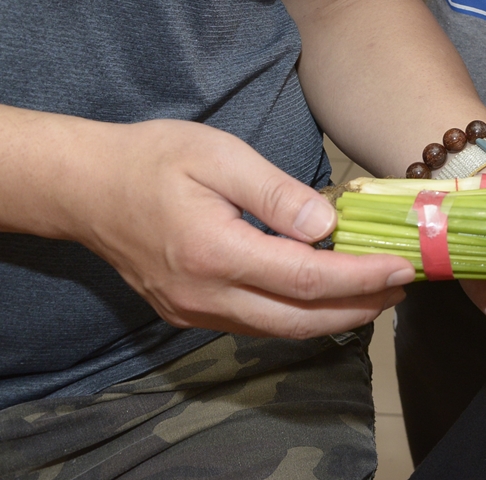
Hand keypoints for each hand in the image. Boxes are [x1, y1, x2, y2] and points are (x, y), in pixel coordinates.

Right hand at [64, 119, 413, 337]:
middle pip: (300, 320)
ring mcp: (192, 311)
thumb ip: (276, 193)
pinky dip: (297, 315)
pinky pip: (255, 325)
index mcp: (215, 253)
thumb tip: (327, 226)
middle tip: (402, 288)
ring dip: (332, 317)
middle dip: (359, 308)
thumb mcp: (219, 156)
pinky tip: (323, 296)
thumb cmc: (152, 158)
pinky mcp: (187, 313)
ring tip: (375, 293)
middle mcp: (205, 295)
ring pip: (279, 329)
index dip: (361, 279)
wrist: (83, 187)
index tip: (402, 268)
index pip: (307, 280)